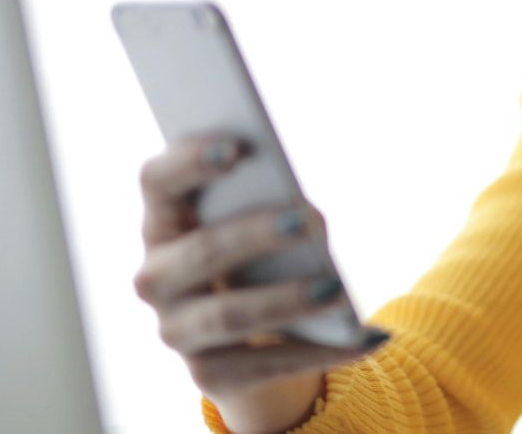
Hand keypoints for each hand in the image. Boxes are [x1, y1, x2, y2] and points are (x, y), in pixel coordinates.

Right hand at [134, 132, 386, 429]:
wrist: (251, 340)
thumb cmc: (257, 257)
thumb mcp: (261, 228)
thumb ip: (271, 209)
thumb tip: (310, 221)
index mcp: (163, 221)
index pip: (158, 181)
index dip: (189, 160)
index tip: (237, 146)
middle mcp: (155, 277)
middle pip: (200, 250)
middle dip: (255, 234)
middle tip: (310, 219)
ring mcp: (175, 330)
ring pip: (229, 315)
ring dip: (286, 300)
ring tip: (336, 289)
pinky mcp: (207, 375)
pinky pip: (266, 364)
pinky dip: (321, 350)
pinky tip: (367, 337)